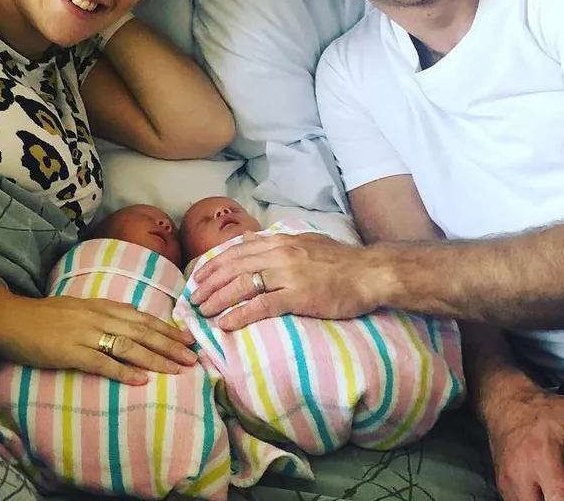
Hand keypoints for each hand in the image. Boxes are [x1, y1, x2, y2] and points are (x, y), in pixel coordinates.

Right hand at [0, 294, 197, 384]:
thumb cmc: (44, 316)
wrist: (10, 318)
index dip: (167, 329)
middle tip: (192, 358)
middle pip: (142, 332)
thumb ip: (106, 313)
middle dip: (170, 346)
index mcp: (101, 306)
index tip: (188, 339)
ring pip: (129, 346)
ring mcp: (85, 334)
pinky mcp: (70, 352)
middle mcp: (98, 317)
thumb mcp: (80, 307)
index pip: (142, 318)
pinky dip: (123, 371)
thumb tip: (133, 319)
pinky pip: (102, 363)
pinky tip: (141, 380)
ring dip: (155, 359)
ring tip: (175, 370)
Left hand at [189, 231, 376, 329]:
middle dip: (209, 283)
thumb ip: (276, 242)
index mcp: (279, 241)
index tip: (198, 277)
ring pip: (242, 285)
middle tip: (193, 298)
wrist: (370, 273)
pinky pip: (262, 305)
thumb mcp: (304, 241)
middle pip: (233, 267)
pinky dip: (240, 315)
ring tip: (203, 311)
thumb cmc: (340, 260)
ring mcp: (288, 274)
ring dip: (218, 299)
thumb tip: (248, 239)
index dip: (213, 264)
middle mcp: (280, 253)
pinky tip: (226, 324)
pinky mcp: (299, 296)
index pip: (236, 250)